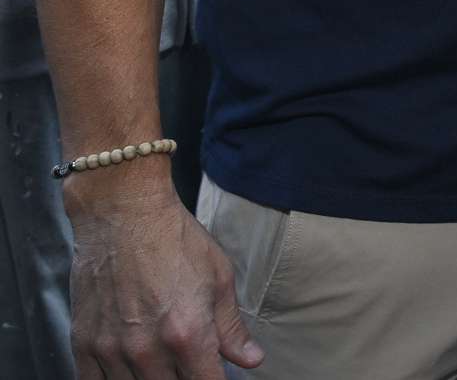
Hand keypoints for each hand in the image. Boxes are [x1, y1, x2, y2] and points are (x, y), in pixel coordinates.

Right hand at [68, 189, 263, 375]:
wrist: (123, 214)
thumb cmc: (175, 239)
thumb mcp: (218, 276)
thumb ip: (231, 326)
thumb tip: (251, 360)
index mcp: (188, 333)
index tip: (217, 377)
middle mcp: (148, 349)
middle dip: (185, 379)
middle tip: (189, 363)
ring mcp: (112, 350)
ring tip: (162, 361)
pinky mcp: (84, 345)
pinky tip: (128, 369)